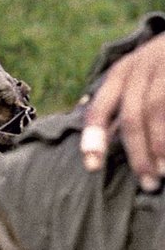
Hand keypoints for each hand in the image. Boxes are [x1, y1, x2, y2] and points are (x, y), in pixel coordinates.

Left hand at [81, 32, 164, 190]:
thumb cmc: (161, 66)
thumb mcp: (138, 78)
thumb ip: (122, 108)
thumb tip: (98, 148)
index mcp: (121, 73)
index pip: (99, 108)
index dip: (94, 138)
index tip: (92, 166)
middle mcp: (141, 68)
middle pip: (131, 116)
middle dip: (137, 153)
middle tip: (146, 182)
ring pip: (156, 110)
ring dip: (159, 145)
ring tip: (163, 172)